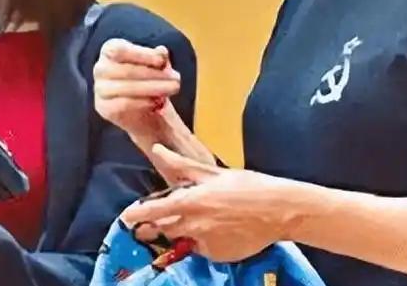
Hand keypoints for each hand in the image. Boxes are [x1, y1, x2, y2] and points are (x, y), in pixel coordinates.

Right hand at [94, 39, 182, 144]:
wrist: (145, 109)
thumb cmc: (149, 79)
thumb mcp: (156, 64)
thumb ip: (158, 56)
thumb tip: (162, 51)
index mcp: (109, 50)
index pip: (119, 50)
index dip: (142, 54)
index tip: (162, 61)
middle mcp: (100, 68)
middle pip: (127, 70)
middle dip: (155, 75)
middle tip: (176, 80)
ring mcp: (100, 89)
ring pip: (127, 88)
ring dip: (154, 88)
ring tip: (171, 89)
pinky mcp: (104, 108)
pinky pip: (124, 104)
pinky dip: (144, 102)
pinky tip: (157, 102)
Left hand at [120, 144, 301, 262]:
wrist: (279, 210)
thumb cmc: (249, 186)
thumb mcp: (214, 173)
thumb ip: (183, 166)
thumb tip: (158, 151)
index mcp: (191, 201)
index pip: (154, 211)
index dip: (137, 214)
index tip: (126, 217)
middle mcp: (194, 224)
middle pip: (162, 230)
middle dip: (153, 229)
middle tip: (150, 226)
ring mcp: (205, 243)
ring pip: (182, 240)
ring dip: (180, 233)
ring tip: (194, 222)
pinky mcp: (217, 255)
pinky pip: (202, 249)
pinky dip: (203, 241)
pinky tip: (218, 229)